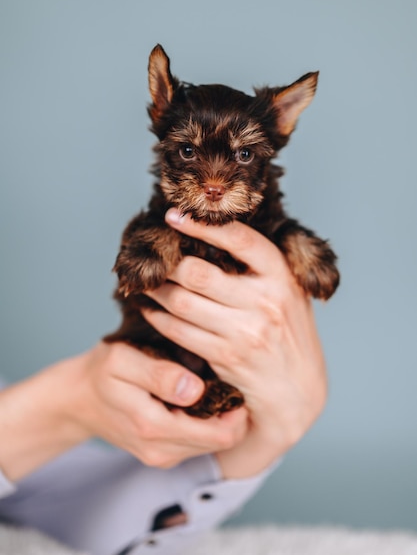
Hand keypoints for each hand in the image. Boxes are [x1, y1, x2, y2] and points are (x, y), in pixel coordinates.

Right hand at [0, 341, 246, 481]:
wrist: (77, 397)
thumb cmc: (102, 371)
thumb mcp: (123, 361)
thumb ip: (159, 375)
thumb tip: (195, 389)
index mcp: (154, 427)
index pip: (221, 432)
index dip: (239, 406)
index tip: (241, 375)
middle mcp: (162, 450)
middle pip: (223, 440)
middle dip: (236, 411)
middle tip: (238, 375)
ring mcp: (163, 454)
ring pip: (213, 443)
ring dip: (223, 417)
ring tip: (222, 381)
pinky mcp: (163, 453)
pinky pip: (198, 441)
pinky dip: (208, 421)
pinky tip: (205, 394)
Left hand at [141, 208, 327, 478]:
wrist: (299, 392)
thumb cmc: (289, 334)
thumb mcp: (290, 294)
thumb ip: (263, 268)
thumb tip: (215, 233)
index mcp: (281, 277)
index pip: (239, 239)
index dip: (203, 225)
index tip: (174, 216)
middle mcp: (265, 301)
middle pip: (198, 273)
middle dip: (168, 264)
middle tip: (154, 259)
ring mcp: (245, 332)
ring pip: (182, 303)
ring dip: (157, 291)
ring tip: (147, 282)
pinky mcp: (226, 357)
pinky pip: (180, 332)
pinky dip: (158, 319)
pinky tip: (151, 310)